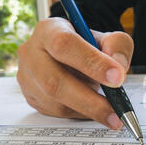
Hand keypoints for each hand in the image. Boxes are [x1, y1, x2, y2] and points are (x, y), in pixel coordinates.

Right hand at [17, 17, 133, 129]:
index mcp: (49, 30)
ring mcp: (27, 78)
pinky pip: (57, 113)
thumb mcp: (107, 38)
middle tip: (116, 109)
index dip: (92, 62)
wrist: (71, 57)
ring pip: (55, 102)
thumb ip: (118, 46)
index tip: (117, 78)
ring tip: (112, 112)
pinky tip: (94, 110)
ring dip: (87, 110)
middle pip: (54, 81)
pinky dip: (81, 114)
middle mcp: (32, 53)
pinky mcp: (31, 98)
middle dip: (89, 99)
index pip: (65, 44)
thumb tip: (118, 66)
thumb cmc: (88, 46)